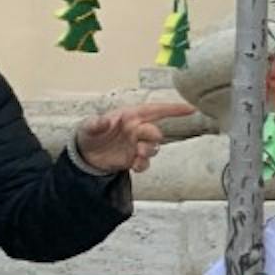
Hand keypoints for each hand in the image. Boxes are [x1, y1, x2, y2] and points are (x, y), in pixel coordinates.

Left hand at [74, 100, 194, 175]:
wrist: (85, 155)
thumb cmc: (89, 134)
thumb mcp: (88, 126)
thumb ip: (96, 123)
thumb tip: (103, 120)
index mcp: (130, 116)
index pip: (155, 110)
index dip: (173, 109)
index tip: (190, 109)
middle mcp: (137, 130)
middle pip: (155, 132)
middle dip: (152, 137)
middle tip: (141, 142)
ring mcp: (137, 145)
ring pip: (153, 148)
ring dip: (148, 152)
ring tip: (136, 155)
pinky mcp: (134, 159)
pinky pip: (145, 163)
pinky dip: (142, 165)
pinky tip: (133, 165)